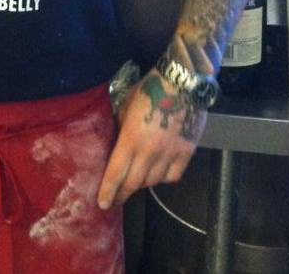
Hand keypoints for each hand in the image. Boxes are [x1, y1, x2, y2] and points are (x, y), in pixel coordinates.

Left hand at [97, 69, 205, 209]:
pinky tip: (158, 174)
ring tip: (135, 182)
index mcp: (130, 139)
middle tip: (115, 199)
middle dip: (122, 193)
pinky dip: (163, 179)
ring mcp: (169, 155)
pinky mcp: (186, 154)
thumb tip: (115, 141)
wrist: (182, 84)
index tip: (103, 204)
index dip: (108, 191)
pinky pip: (172, 177)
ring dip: (142, 184)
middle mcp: (149, 152)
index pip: (116, 173)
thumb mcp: (125, 105)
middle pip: (134, 182)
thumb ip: (120, 127)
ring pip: (152, 182)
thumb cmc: (149, 90)